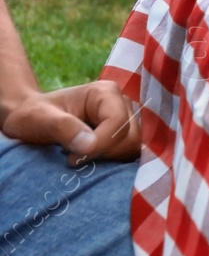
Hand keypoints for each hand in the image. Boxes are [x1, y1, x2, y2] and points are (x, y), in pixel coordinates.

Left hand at [1, 81, 141, 161]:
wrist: (30, 118)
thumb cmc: (31, 115)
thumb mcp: (38, 118)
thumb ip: (63, 127)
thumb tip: (90, 144)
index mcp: (105, 93)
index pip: (119, 123)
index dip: (100, 145)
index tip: (71, 158)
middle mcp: (121, 104)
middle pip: (131, 137)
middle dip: (103, 153)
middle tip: (73, 158)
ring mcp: (125, 120)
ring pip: (131, 148)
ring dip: (106, 159)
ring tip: (78, 156)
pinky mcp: (122, 135)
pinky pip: (127, 154)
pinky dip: (109, 162)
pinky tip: (87, 159)